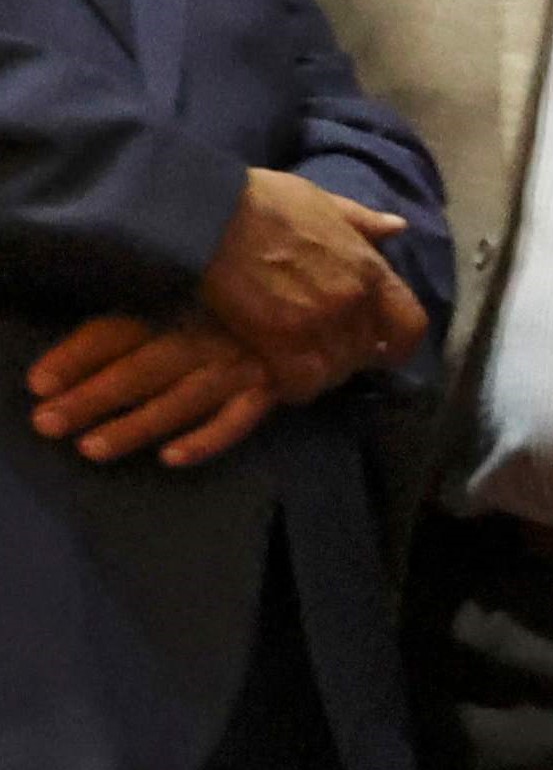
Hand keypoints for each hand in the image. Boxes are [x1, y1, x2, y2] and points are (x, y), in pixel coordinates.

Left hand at [31, 309, 274, 465]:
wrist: (297, 315)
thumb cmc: (220, 320)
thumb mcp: (172, 311)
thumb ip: (126, 335)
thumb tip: (53, 379)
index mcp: (169, 310)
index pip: (115, 333)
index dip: (75, 356)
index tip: (38, 385)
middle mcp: (199, 337)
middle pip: (139, 370)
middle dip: (93, 399)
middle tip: (48, 423)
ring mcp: (235, 367)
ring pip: (180, 400)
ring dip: (136, 425)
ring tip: (91, 449)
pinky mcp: (266, 393)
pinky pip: (234, 422)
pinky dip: (204, 440)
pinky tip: (170, 459)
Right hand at [195, 167, 421, 396]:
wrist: (209, 212)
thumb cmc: (262, 200)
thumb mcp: (323, 201)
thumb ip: (362, 222)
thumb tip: (398, 227)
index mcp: (370, 269)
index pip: (411, 325)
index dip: (400, 344)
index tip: (383, 349)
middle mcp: (354, 301)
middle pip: (366, 352)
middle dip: (348, 355)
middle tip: (321, 348)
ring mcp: (319, 323)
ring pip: (336, 371)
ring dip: (319, 372)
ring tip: (297, 360)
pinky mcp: (280, 341)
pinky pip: (302, 383)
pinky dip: (292, 385)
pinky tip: (277, 374)